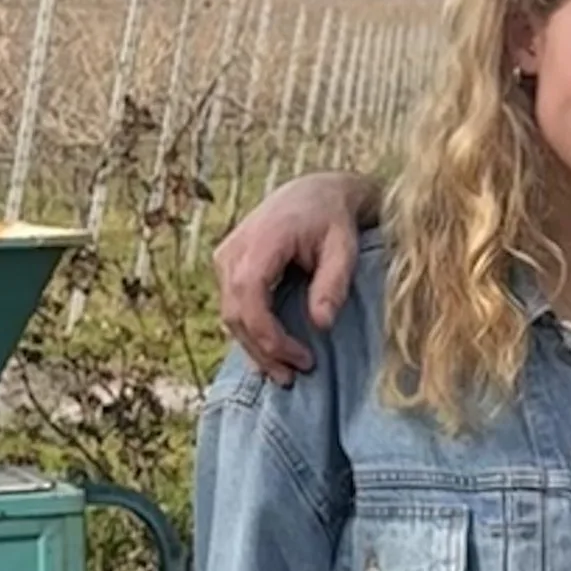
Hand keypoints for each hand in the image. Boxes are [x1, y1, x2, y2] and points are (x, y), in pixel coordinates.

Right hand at [213, 172, 375, 384]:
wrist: (315, 192)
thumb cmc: (333, 219)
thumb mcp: (344, 248)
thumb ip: (333, 283)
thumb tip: (321, 324)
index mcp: (260, 242)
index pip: (250, 298)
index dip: (270, 336)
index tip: (301, 360)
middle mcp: (233, 251)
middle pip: (235, 313)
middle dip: (262, 351)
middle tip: (294, 377)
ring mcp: (225, 258)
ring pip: (230, 314)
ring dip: (255, 347)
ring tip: (285, 373)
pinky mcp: (228, 267)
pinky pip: (234, 306)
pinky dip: (251, 332)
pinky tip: (271, 354)